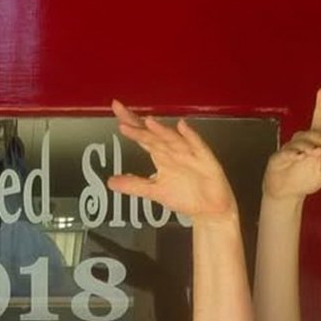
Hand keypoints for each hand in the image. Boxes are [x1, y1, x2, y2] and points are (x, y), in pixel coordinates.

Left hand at [106, 102, 236, 220]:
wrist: (210, 209)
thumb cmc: (186, 196)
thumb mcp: (154, 192)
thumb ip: (134, 185)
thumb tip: (111, 182)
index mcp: (161, 155)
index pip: (143, 136)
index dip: (130, 125)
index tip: (117, 112)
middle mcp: (173, 150)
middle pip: (154, 134)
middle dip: (139, 124)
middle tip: (122, 112)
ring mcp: (189, 153)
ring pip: (173, 139)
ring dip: (161, 130)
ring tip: (148, 122)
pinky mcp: (205, 160)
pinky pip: (197, 146)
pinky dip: (191, 137)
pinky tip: (183, 127)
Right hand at [263, 88, 320, 200]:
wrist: (287, 193)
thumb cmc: (307, 180)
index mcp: (316, 142)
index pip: (319, 121)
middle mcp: (303, 142)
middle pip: (312, 133)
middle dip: (320, 137)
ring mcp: (290, 148)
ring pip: (300, 142)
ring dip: (309, 146)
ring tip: (316, 153)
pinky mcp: (279, 157)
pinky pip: (287, 152)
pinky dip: (294, 153)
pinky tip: (300, 156)